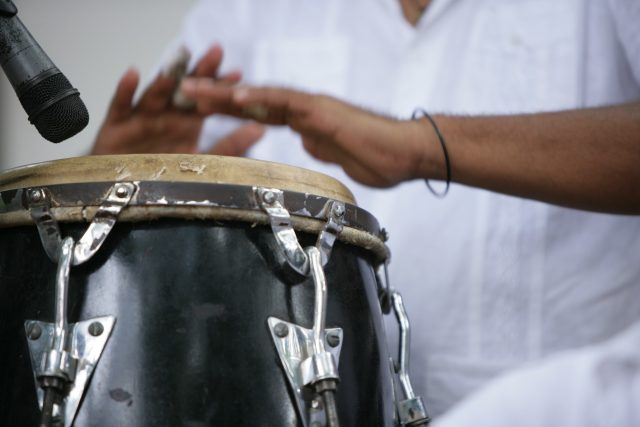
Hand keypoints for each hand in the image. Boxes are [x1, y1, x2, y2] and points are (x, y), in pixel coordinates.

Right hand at [91, 45, 264, 156]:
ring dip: (165, 80)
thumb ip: (230, 146)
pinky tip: (134, 74)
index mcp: (186, 122)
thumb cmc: (161, 173)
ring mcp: (141, 117)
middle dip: (200, 72)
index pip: (207, 101)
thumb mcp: (202, 162)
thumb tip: (260, 130)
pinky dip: (126, 90)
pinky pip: (120, 105)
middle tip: (216, 53)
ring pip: (154, 95)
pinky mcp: (116, 125)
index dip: (221, 87)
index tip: (238, 74)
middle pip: (183, 90)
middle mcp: (166, 114)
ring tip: (178, 66)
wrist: (125, 189)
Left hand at [180, 80, 435, 186]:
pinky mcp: (323, 111)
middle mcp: (304, 111)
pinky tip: (237, 97)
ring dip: (226, 94)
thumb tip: (306, 144)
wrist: (406, 153)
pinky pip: (288, 102)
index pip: (261, 115)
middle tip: (183, 92)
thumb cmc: (380, 157)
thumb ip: (320, 148)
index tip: (203, 110)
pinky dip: (262, 98)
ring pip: (263, 97)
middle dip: (216, 98)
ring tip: (193, 91)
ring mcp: (312, 108)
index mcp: (306, 123)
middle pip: (253, 103)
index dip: (231, 111)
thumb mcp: (338, 158)